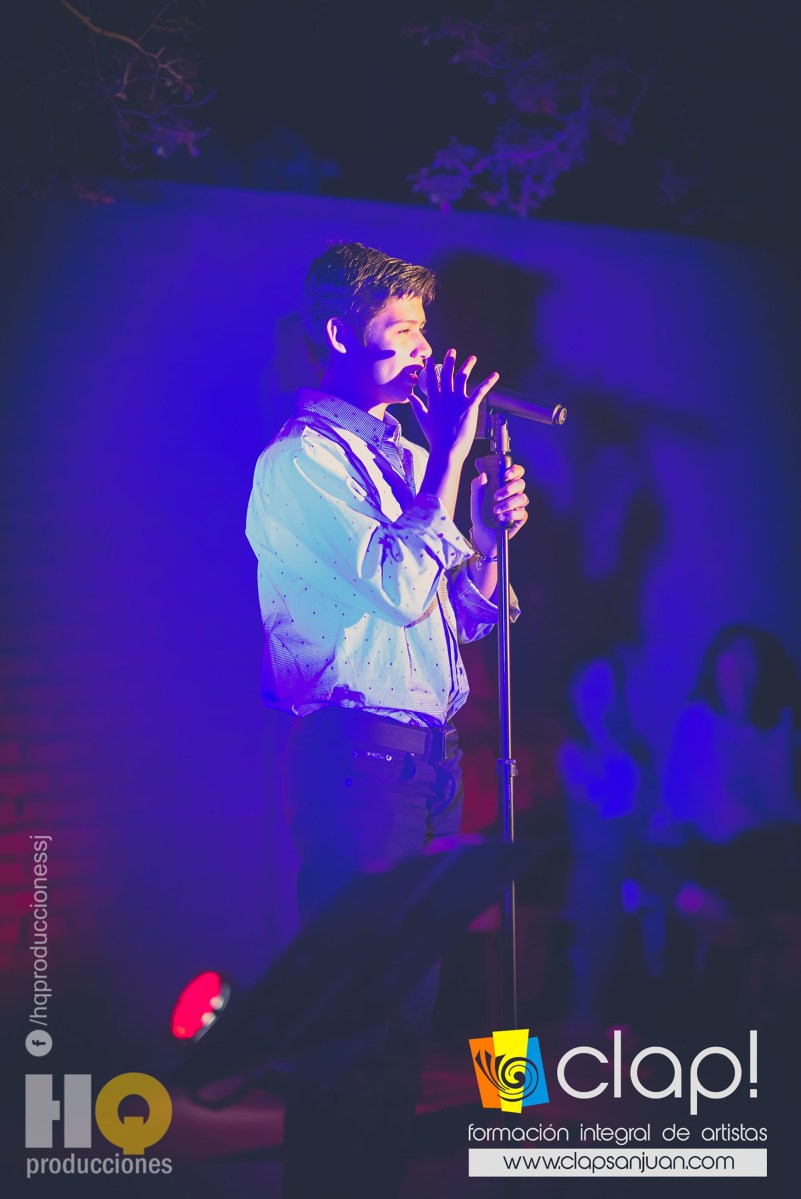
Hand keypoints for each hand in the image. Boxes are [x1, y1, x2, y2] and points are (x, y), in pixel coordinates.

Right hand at [408, 348, 498, 463]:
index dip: (431, 368)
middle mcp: (445, 398)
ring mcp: (457, 402)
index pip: (432, 380)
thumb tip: (410, 396)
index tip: (430, 358)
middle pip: (447, 375)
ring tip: (472, 358)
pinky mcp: (469, 407)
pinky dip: (488, 382)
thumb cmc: (435, 438)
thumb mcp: (423, 420)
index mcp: (434, 401)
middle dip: (449, 361)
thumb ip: (417, 406)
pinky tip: (495, 375)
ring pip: (462, 379)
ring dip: (467, 367)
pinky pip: (480, 391)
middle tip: (452, 351)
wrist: (446, 450)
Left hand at [470, 462, 528, 553]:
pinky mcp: (520, 518)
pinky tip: (501, 518)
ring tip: (496, 510)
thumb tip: (483, 475)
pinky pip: (521, 513)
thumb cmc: (480, 514)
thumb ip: (477, 486)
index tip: (506, 474)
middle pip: (521, 483)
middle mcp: (513, 493)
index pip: (515, 472)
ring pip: (522, 498)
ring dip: (508, 503)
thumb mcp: (475, 500)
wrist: (482, 534)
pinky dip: (510, 515)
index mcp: (504, 485)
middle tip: (496, 496)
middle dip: (509, 488)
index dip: (514, 470)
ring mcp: (518, 505)